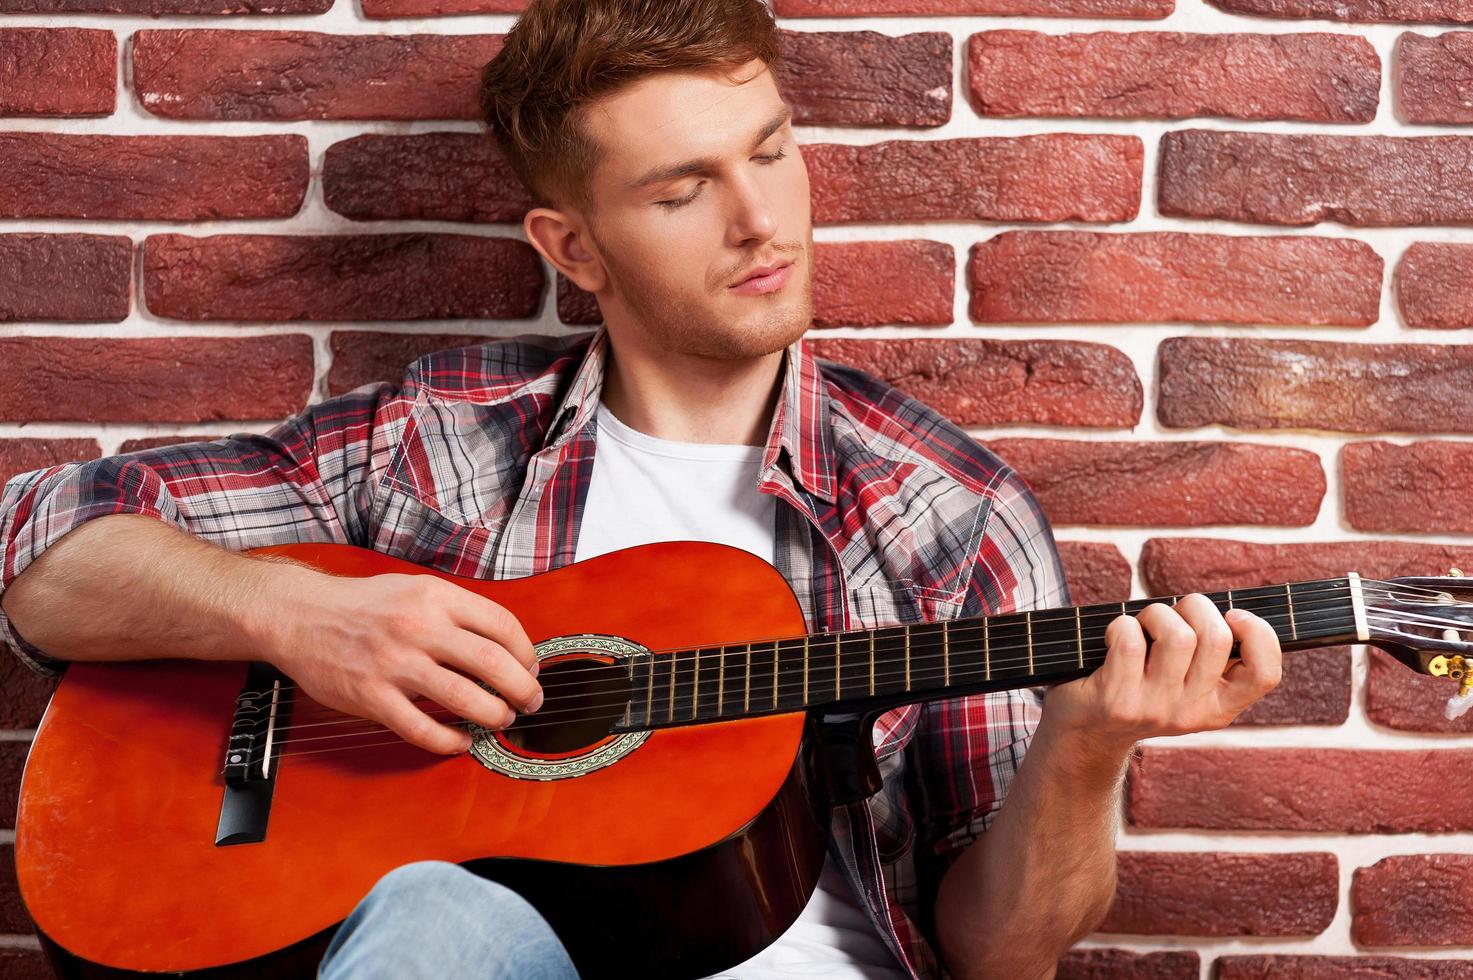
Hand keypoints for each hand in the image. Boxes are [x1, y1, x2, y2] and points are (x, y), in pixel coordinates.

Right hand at [254, 566, 542, 754]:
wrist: (299, 615)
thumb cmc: (364, 605)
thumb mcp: (416, 589)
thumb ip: (457, 612)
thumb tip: (506, 645)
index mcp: (435, 597)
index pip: (502, 626)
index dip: (527, 653)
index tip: (532, 668)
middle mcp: (419, 627)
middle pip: (494, 664)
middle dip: (523, 690)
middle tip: (531, 702)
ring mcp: (395, 664)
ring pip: (465, 699)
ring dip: (494, 715)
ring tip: (501, 719)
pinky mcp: (371, 697)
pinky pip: (422, 729)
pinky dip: (450, 741)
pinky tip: (462, 741)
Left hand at [1042, 594, 1281, 757]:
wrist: (1087, 730)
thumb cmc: (1140, 684)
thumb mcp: (1185, 682)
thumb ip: (1210, 655)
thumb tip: (1232, 612)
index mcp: (1219, 708)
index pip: (1266, 674)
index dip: (1259, 634)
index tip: (1233, 616)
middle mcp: (1192, 713)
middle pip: (1217, 638)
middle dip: (1195, 605)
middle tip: (1173, 612)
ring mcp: (1155, 709)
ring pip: (1178, 635)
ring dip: (1156, 612)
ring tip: (1143, 623)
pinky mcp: (1118, 700)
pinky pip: (1130, 639)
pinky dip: (1121, 624)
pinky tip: (1114, 636)